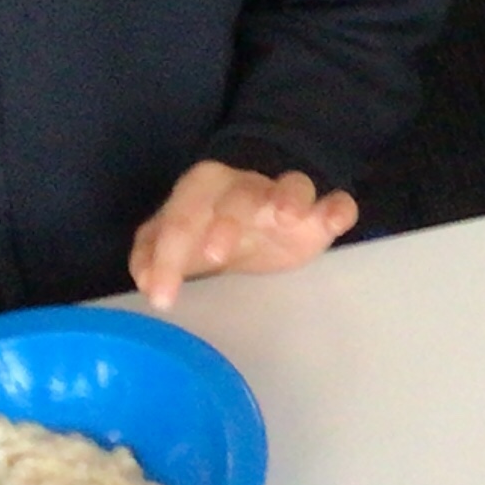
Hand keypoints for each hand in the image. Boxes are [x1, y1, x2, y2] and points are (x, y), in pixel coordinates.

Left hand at [129, 163, 358, 308]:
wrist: (264, 213)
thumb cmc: (215, 227)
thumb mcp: (180, 239)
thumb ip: (154, 253)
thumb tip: (145, 279)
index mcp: (204, 189)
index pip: (182, 217)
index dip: (168, 257)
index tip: (162, 298)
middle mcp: (247, 187)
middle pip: (237, 196)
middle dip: (225, 221)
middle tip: (215, 256)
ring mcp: (287, 197)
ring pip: (291, 186)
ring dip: (288, 198)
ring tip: (287, 218)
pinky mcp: (321, 214)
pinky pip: (336, 202)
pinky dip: (338, 208)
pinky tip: (335, 220)